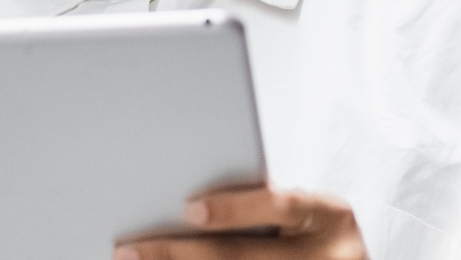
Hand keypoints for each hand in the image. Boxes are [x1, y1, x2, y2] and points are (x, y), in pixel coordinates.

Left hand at [113, 188, 364, 259]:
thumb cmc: (313, 238)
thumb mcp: (305, 217)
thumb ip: (261, 209)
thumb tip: (180, 210)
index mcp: (332, 217)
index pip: (284, 205)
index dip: (237, 207)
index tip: (188, 209)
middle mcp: (332, 258)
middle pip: (247, 257)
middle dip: (181, 253)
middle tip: (128, 251)